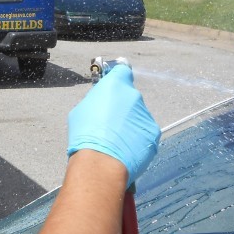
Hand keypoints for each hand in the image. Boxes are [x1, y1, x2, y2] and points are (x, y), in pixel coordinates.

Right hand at [67, 64, 159, 186]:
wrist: (102, 162)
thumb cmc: (86, 136)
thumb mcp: (81, 110)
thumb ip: (96, 101)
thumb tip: (100, 103)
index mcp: (115, 85)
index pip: (122, 71)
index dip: (118, 77)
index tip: (114, 83)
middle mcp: (134, 96)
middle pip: (129, 97)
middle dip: (121, 107)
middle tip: (108, 123)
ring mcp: (146, 115)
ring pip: (137, 117)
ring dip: (129, 125)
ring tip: (115, 140)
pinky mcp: (153, 133)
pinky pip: (144, 133)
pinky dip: (136, 139)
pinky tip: (124, 149)